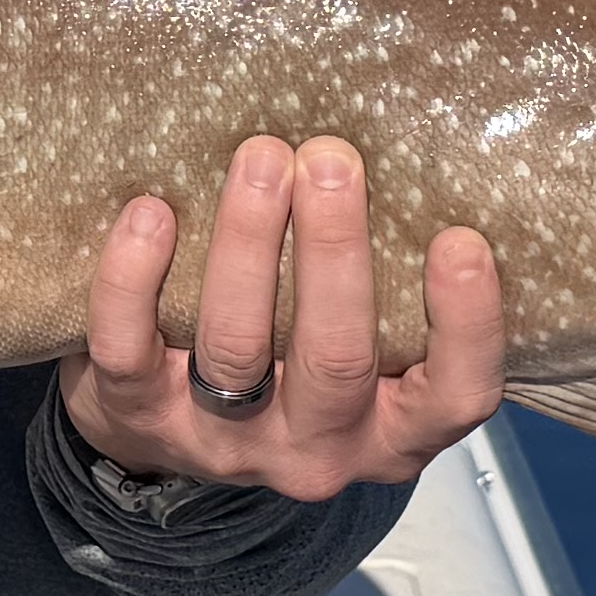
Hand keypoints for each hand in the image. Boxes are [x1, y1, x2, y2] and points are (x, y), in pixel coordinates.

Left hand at [59, 134, 506, 499]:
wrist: (164, 431)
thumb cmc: (290, 361)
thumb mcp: (365, 348)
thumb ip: (390, 286)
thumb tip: (410, 149)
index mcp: (392, 430)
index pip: (454, 396)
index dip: (466, 326)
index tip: (460, 239)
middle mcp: (314, 446)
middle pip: (335, 359)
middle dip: (333, 251)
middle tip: (330, 160)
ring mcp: (222, 440)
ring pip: (235, 346)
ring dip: (246, 242)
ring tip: (259, 158)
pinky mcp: (138, 416)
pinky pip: (128, 350)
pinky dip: (133, 277)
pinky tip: (152, 211)